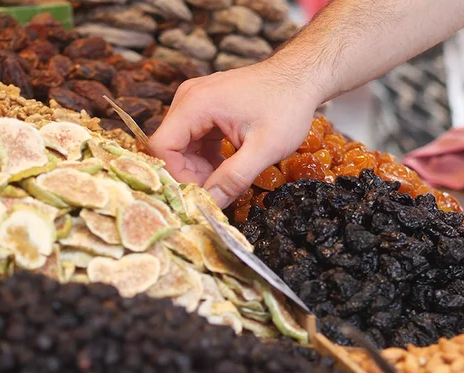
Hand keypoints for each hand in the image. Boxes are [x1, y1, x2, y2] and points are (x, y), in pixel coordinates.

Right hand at [148, 61, 321, 208]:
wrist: (302, 77)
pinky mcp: (206, 108)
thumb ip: (235, 177)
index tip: (201, 196)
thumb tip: (210, 204)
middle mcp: (188, 99)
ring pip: (182, 146)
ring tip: (227, 182)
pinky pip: (194, 140)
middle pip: (170, 148)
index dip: (177, 177)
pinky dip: (206, 158)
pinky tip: (227, 168)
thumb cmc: (287, 106)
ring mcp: (196, 101)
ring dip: (200, 169)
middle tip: (218, 194)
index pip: (162, 148)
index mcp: (196, 104)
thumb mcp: (265, 148)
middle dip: (190, 176)